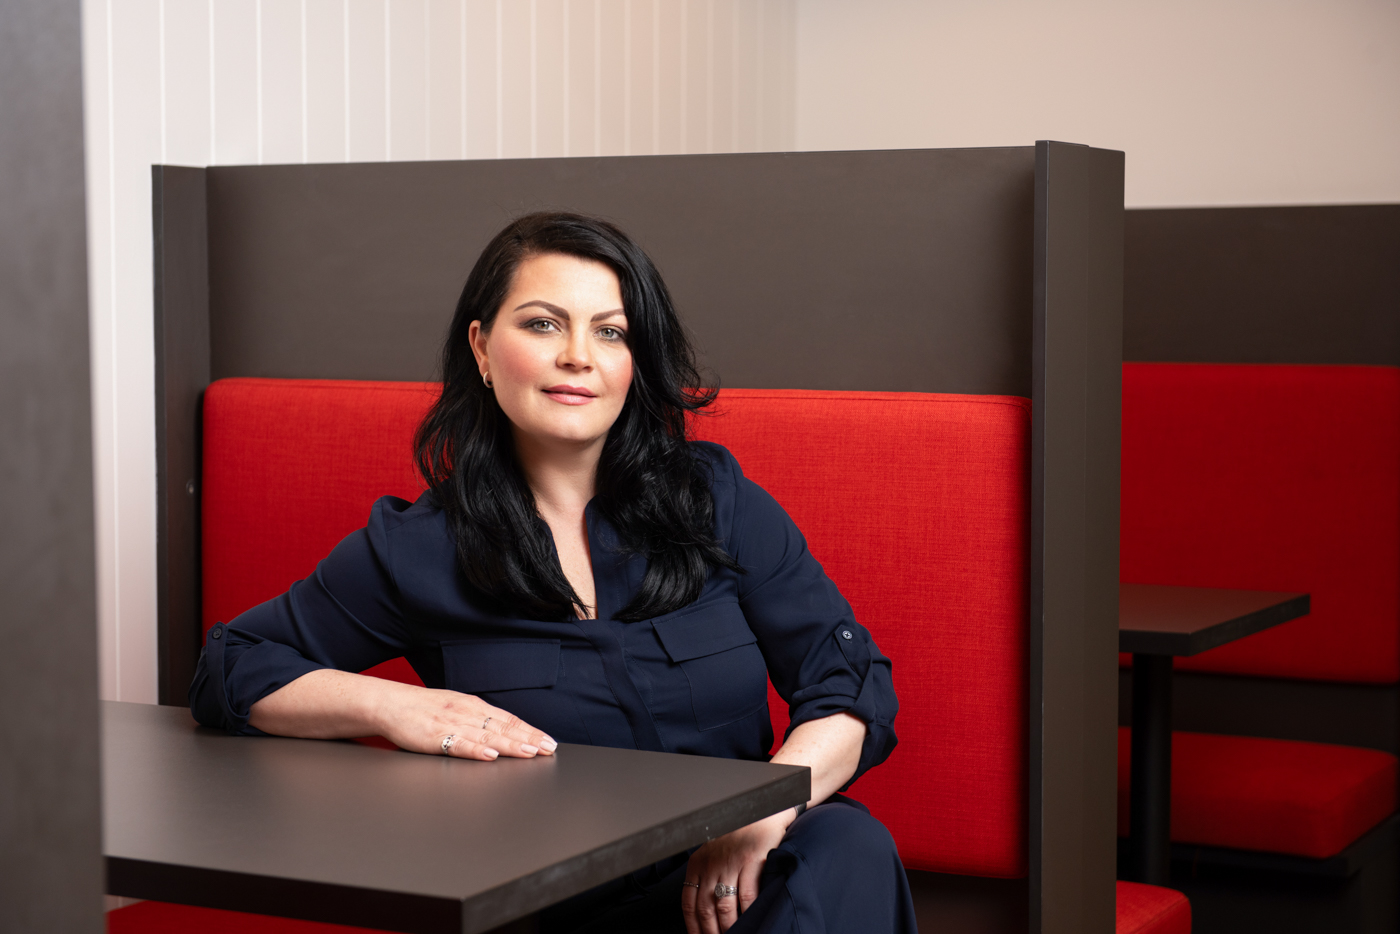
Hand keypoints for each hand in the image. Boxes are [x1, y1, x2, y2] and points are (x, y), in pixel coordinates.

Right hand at [372, 680, 557, 760]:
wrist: (389, 703)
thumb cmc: (423, 709)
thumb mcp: (456, 708)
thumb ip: (478, 720)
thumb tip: (504, 732)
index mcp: (473, 706)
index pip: (508, 719)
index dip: (530, 730)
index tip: (548, 741)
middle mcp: (466, 713)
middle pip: (503, 727)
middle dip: (528, 739)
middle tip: (549, 749)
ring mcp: (451, 724)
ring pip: (486, 735)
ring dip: (510, 744)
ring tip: (530, 752)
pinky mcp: (434, 737)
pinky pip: (458, 744)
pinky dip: (476, 749)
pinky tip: (491, 755)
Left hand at [682, 809, 793, 933]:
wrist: (761, 811)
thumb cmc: (738, 836)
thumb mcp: (713, 853)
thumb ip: (707, 878)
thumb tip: (705, 914)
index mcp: (698, 864)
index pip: (689, 903)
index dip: (693, 927)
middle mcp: (712, 864)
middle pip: (705, 909)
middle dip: (711, 932)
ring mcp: (732, 862)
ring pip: (725, 906)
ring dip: (729, 928)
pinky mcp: (753, 860)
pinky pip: (748, 895)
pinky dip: (748, 912)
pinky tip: (750, 921)